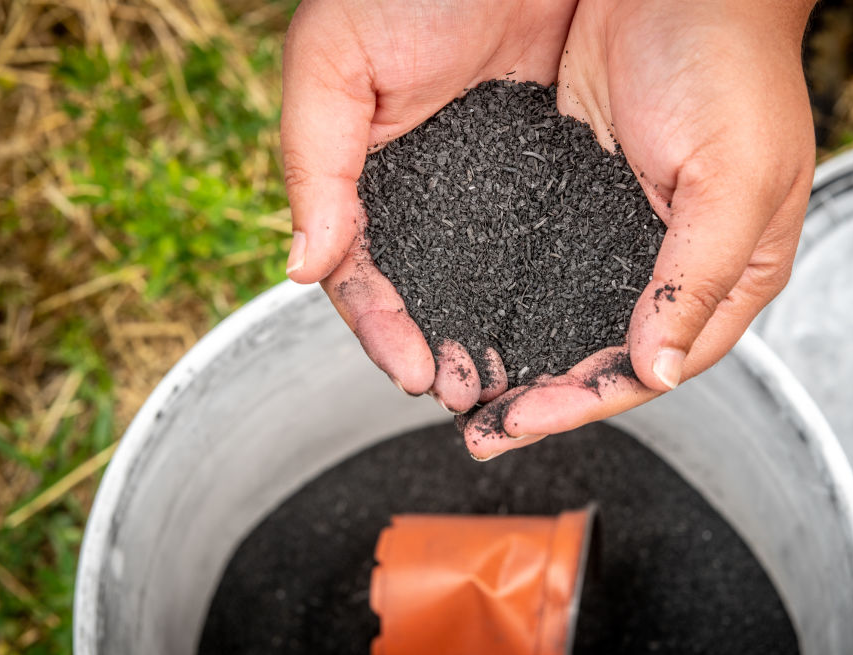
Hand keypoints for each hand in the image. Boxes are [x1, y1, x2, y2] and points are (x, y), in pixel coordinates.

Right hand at [281, 0, 576, 410]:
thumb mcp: (333, 63)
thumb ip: (313, 165)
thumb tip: (301, 267)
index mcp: (360, 178)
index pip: (359, 275)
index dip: (380, 328)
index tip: (411, 370)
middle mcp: (420, 193)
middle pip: (421, 293)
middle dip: (438, 349)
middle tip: (464, 393)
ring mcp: (479, 189)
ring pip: (477, 283)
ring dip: (488, 337)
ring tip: (507, 382)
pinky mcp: (537, 174)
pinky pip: (536, 248)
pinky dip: (537, 294)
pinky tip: (551, 326)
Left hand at [463, 0, 816, 457]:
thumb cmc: (727, 65)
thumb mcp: (732, 180)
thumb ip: (694, 280)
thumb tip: (658, 371)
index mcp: (730, 273)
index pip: (657, 364)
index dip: (589, 400)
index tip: (522, 422)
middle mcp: (675, 264)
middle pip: (608, 355)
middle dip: (546, 396)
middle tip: (481, 427)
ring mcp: (625, 233)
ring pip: (570, 319)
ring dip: (523, 359)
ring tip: (467, 392)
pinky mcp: (580, 198)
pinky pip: (544, 268)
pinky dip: (510, 302)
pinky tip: (472, 322)